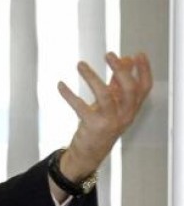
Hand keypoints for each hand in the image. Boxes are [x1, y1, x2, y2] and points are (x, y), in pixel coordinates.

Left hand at [51, 52, 152, 199]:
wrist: (90, 152)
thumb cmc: (102, 122)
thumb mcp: (113, 102)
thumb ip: (118, 82)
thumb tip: (125, 59)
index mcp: (131, 108)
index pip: (144, 88)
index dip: (144, 70)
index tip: (137, 53)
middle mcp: (125, 115)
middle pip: (130, 90)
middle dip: (121, 71)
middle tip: (109, 54)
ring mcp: (110, 122)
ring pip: (105, 96)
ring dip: (92, 78)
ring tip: (80, 64)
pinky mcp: (92, 126)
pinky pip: (80, 107)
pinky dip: (69, 94)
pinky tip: (60, 84)